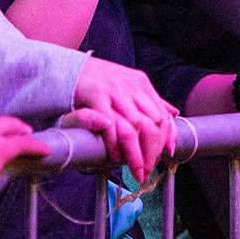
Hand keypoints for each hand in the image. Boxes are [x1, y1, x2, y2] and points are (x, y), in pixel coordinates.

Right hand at [72, 56, 178, 182]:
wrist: (66, 67)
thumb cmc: (97, 79)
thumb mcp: (127, 84)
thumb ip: (149, 99)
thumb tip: (174, 112)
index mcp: (140, 83)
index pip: (163, 113)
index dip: (169, 136)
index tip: (169, 154)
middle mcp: (130, 86)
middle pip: (152, 123)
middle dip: (153, 151)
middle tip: (147, 170)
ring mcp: (113, 90)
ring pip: (134, 127)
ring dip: (136, 154)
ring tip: (135, 171)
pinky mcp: (95, 95)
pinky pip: (109, 124)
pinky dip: (114, 144)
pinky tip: (114, 156)